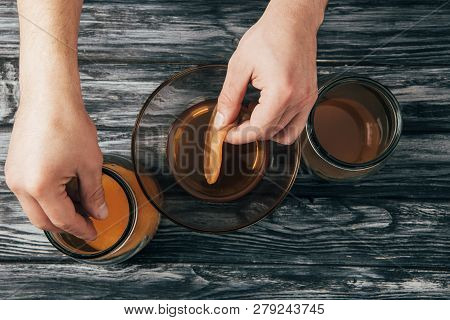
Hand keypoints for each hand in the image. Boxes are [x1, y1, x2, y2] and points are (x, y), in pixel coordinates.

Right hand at [5, 0, 106, 239]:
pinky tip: (65, 192)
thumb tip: (99, 211)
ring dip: (56, 213)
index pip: (63, 220)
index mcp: (41, 187)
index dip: (81, 229)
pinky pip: (29, 194)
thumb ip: (94, 193)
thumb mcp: (90, 164)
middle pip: (44, 221)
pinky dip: (47, 200)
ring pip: (35, 209)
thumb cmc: (67, 124)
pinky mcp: (14, 167)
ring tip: (80, 207)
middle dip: (67, 226)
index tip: (93, 232)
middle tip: (87, 224)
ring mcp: (14, 176)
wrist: (49, 98)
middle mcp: (21, 185)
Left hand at [215, 0, 325, 144]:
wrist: (292, 22)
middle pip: (269, 132)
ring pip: (284, 133)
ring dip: (265, 130)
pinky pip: (297, 125)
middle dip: (248, 131)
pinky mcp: (310, 97)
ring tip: (251, 115)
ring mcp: (307, 100)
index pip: (258, 128)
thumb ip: (229, 97)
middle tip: (232, 121)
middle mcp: (298, 99)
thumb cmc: (269, 36)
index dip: (239, 135)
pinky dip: (280, 126)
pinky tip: (266, 112)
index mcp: (281, 92)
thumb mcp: (240, 66)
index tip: (226, 133)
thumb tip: (223, 120)